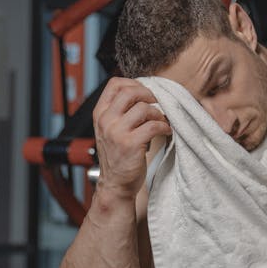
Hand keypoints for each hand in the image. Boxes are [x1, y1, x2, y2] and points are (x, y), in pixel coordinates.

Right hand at [93, 78, 170, 199]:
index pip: (114, 84)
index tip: (145, 93)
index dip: (134, 83)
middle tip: (159, 104)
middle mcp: (106, 120)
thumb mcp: (110, 129)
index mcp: (100, 114)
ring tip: (162, 122)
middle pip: (130, 91)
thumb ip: (120, 112)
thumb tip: (144, 92)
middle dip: (150, 95)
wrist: (115, 184)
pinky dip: (164, 127)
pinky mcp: (130, 144)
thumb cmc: (117, 156)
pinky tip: (166, 132)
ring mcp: (117, 132)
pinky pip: (153, 126)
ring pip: (144, 108)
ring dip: (159, 114)